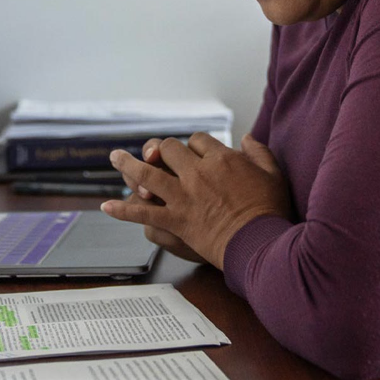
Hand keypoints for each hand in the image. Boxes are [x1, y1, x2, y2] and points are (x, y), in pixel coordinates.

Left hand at [101, 132, 293, 269]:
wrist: (259, 242)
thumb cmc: (269, 210)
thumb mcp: (273, 174)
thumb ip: (259, 152)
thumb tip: (246, 137)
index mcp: (222, 159)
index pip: (198, 140)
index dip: (193, 145)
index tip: (194, 152)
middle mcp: (198, 173)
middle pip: (169, 149)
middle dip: (161, 149)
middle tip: (154, 154)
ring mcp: (184, 197)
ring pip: (147, 173)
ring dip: (128, 164)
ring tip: (114, 157)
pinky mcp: (176, 221)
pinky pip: (143, 214)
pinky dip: (123, 210)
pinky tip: (106, 206)